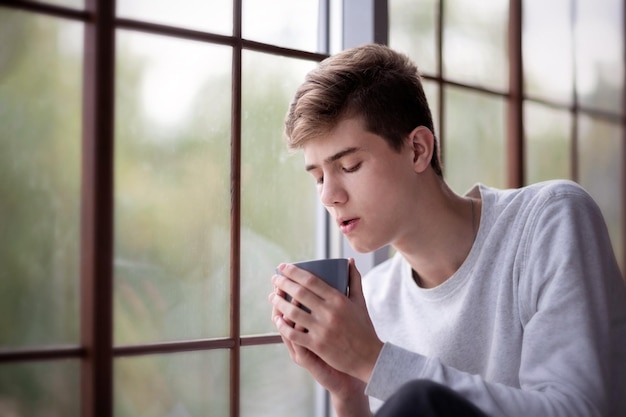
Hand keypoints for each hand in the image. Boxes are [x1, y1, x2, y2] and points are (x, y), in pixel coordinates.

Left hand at [269, 258, 382, 382]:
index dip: (293, 271)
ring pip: (293, 312)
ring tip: (272, 296)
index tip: (282, 266)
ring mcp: (322, 329)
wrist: (370, 357)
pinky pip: (294, 334)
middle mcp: (329, 312)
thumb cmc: (363, 328)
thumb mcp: (360, 302)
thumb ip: (354, 280)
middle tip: (274, 278)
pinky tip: (276, 319)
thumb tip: (349, 260)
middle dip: (283, 283)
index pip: (311, 280)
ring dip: (279, 302)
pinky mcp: (317, 345)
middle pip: (299, 293)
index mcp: (338, 299)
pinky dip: (282, 326)